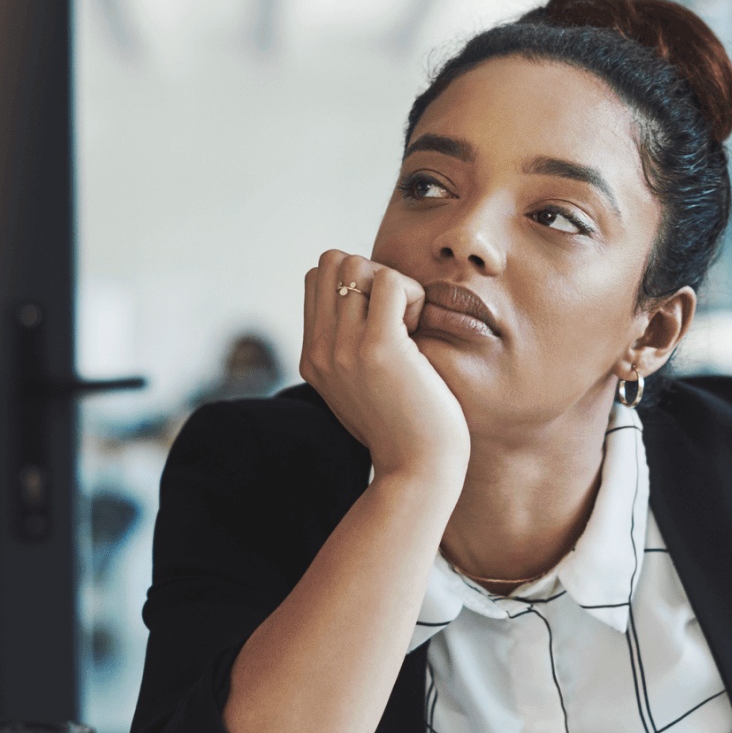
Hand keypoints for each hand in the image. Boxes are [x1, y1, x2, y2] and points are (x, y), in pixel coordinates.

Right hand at [300, 250, 469, 480]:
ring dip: (392, 284)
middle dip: (369, 274)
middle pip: (331, 261)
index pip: (316, 278)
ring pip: (356, 264)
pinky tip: (418, 332)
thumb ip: (352, 348)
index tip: (382, 322)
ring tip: (408, 327)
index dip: (355, 284)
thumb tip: (368, 299)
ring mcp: (344, 349)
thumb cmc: (407, 428)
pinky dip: (412, 295)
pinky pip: (390, 280)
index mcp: (313, 358)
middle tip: (396, 318)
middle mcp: (320, 351)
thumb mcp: (363, 386)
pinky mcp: (378, 349)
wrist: (417, 471)